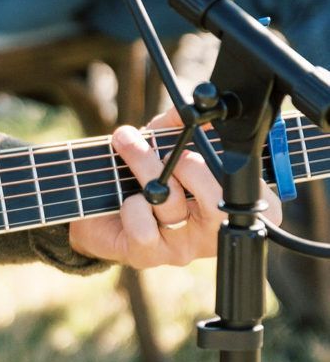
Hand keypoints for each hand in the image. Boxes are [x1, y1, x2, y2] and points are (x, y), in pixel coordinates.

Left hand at [67, 117, 269, 267]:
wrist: (97, 211)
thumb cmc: (141, 176)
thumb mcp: (164, 144)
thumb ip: (178, 123)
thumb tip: (189, 106)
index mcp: (232, 208)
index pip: (263, 205)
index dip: (247, 180)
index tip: (221, 153)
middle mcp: (212, 232)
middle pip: (219, 204)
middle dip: (191, 167)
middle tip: (173, 152)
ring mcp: (182, 248)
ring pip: (172, 205)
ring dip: (145, 166)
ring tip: (128, 144)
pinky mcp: (149, 255)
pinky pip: (144, 227)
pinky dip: (131, 205)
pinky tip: (126, 199)